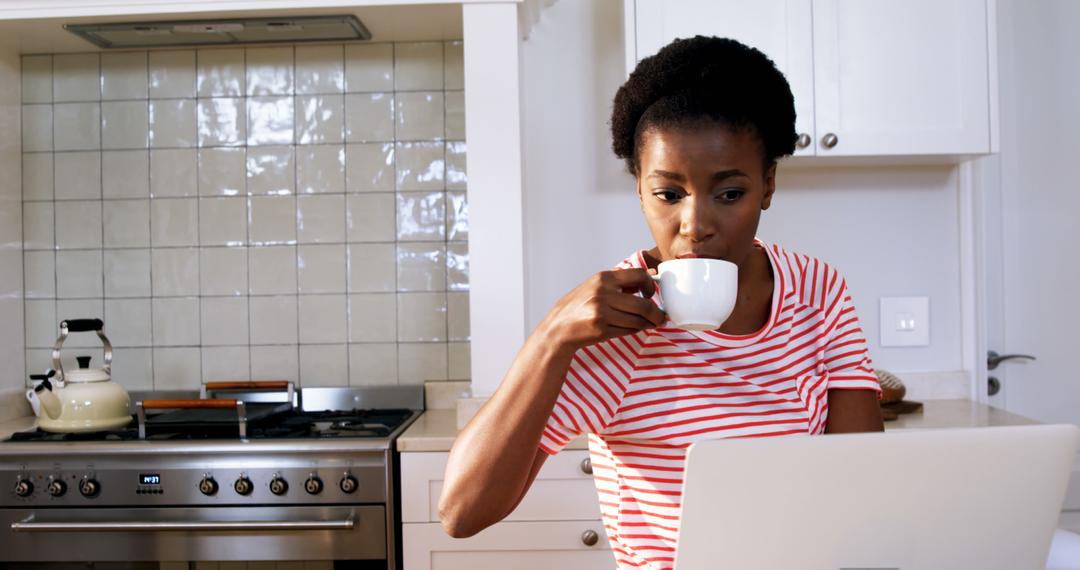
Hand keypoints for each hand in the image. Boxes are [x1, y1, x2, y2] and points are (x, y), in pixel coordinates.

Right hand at [541, 269, 666, 349]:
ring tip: (650, 324)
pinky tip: (634, 328)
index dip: (651, 285)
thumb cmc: (579, 307)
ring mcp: (602, 312)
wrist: (558, 327)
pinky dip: (635, 330)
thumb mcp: (595, 287)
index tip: (651, 293)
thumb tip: (647, 280)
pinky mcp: (601, 329)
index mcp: (603, 278)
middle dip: (656, 313)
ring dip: (647, 324)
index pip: (639, 275)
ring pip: (638, 320)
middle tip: (660, 318)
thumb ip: (618, 284)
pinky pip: (628, 330)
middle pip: (643, 304)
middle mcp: (603, 292)